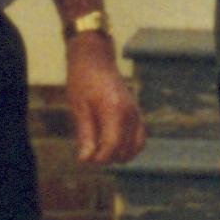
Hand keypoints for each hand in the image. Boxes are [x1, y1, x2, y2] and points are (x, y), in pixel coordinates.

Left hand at [64, 34, 146, 166]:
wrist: (94, 59)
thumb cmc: (83, 81)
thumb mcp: (79, 108)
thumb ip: (85, 135)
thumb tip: (86, 160)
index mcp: (114, 111)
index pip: (113, 146)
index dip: (100, 159)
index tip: (86, 159)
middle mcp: (130, 113)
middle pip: (126, 150)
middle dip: (109, 157)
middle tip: (90, 152)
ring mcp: (136, 112)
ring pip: (137, 147)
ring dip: (120, 154)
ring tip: (101, 149)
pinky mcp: (137, 112)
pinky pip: (140, 137)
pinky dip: (129, 146)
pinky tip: (112, 144)